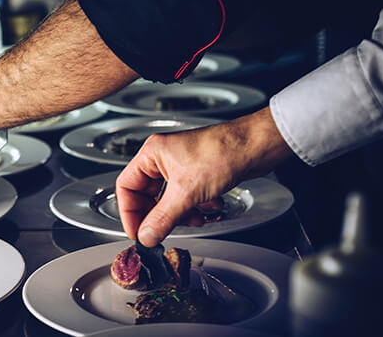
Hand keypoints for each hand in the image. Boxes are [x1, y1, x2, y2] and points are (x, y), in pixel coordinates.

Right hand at [116, 107, 292, 245]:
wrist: (256, 146)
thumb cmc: (223, 152)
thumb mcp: (187, 192)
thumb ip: (162, 218)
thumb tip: (146, 236)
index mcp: (152, 154)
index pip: (126, 187)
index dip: (129, 212)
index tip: (137, 233)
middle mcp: (163, 158)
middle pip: (148, 196)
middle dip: (160, 215)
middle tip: (164, 232)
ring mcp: (181, 166)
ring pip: (169, 200)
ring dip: (181, 214)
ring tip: (194, 218)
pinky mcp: (198, 174)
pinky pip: (186, 198)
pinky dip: (196, 207)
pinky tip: (209, 207)